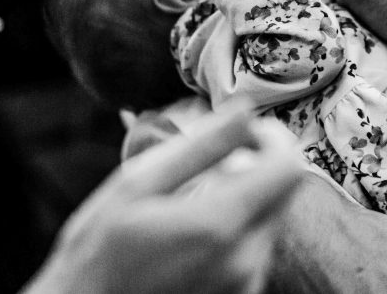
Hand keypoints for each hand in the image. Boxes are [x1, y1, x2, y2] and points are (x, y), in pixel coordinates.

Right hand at [27, 106, 303, 293]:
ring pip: (269, 219)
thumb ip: (200, 147)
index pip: (288, 166)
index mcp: (220, 225)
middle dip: (255, 165)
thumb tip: (245, 110)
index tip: (243, 131)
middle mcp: (245, 261)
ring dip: (243, 199)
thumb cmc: (98, 253)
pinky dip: (234, 230)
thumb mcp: (138, 184)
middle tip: (207, 164)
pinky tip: (190, 236)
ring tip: (188, 204)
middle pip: (284, 192)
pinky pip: (255, 249)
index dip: (272, 137)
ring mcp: (246, 286)